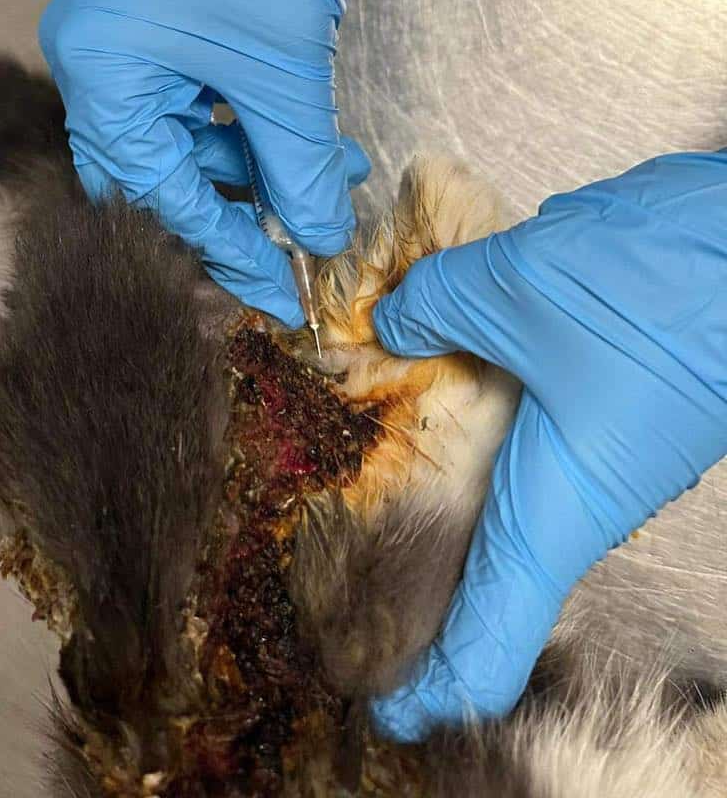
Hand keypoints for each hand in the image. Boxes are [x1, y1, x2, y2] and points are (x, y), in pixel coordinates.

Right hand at [40, 0, 368, 322]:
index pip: (153, 194)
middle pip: (159, 172)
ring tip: (330, 171)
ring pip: (186, 136)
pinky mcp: (159, 18)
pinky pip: (198, 96)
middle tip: (300, 242)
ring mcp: (125, 37)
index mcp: (97, 70)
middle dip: (237, 207)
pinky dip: (250, 119)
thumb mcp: (281, 58)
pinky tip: (307, 133)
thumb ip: (300, 159)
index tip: (278, 293)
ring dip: (256, 162)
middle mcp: (96, 59)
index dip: (222, 249)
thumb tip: (321, 234)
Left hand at [370, 151, 726, 739]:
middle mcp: (575, 500)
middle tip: (330, 580)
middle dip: (410, 593)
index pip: (487, 645)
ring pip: (499, 505)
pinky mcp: (604, 407)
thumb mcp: (522, 289)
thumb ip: (436, 309)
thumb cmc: (664, 291)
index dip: (427, 688)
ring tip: (353, 478)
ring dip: (432, 498)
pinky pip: (519, 445)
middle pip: (483, 584)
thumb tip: (386, 322)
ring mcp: (594, 456)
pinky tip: (417, 385)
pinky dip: (463, 435)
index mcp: (554, 511)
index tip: (372, 706)